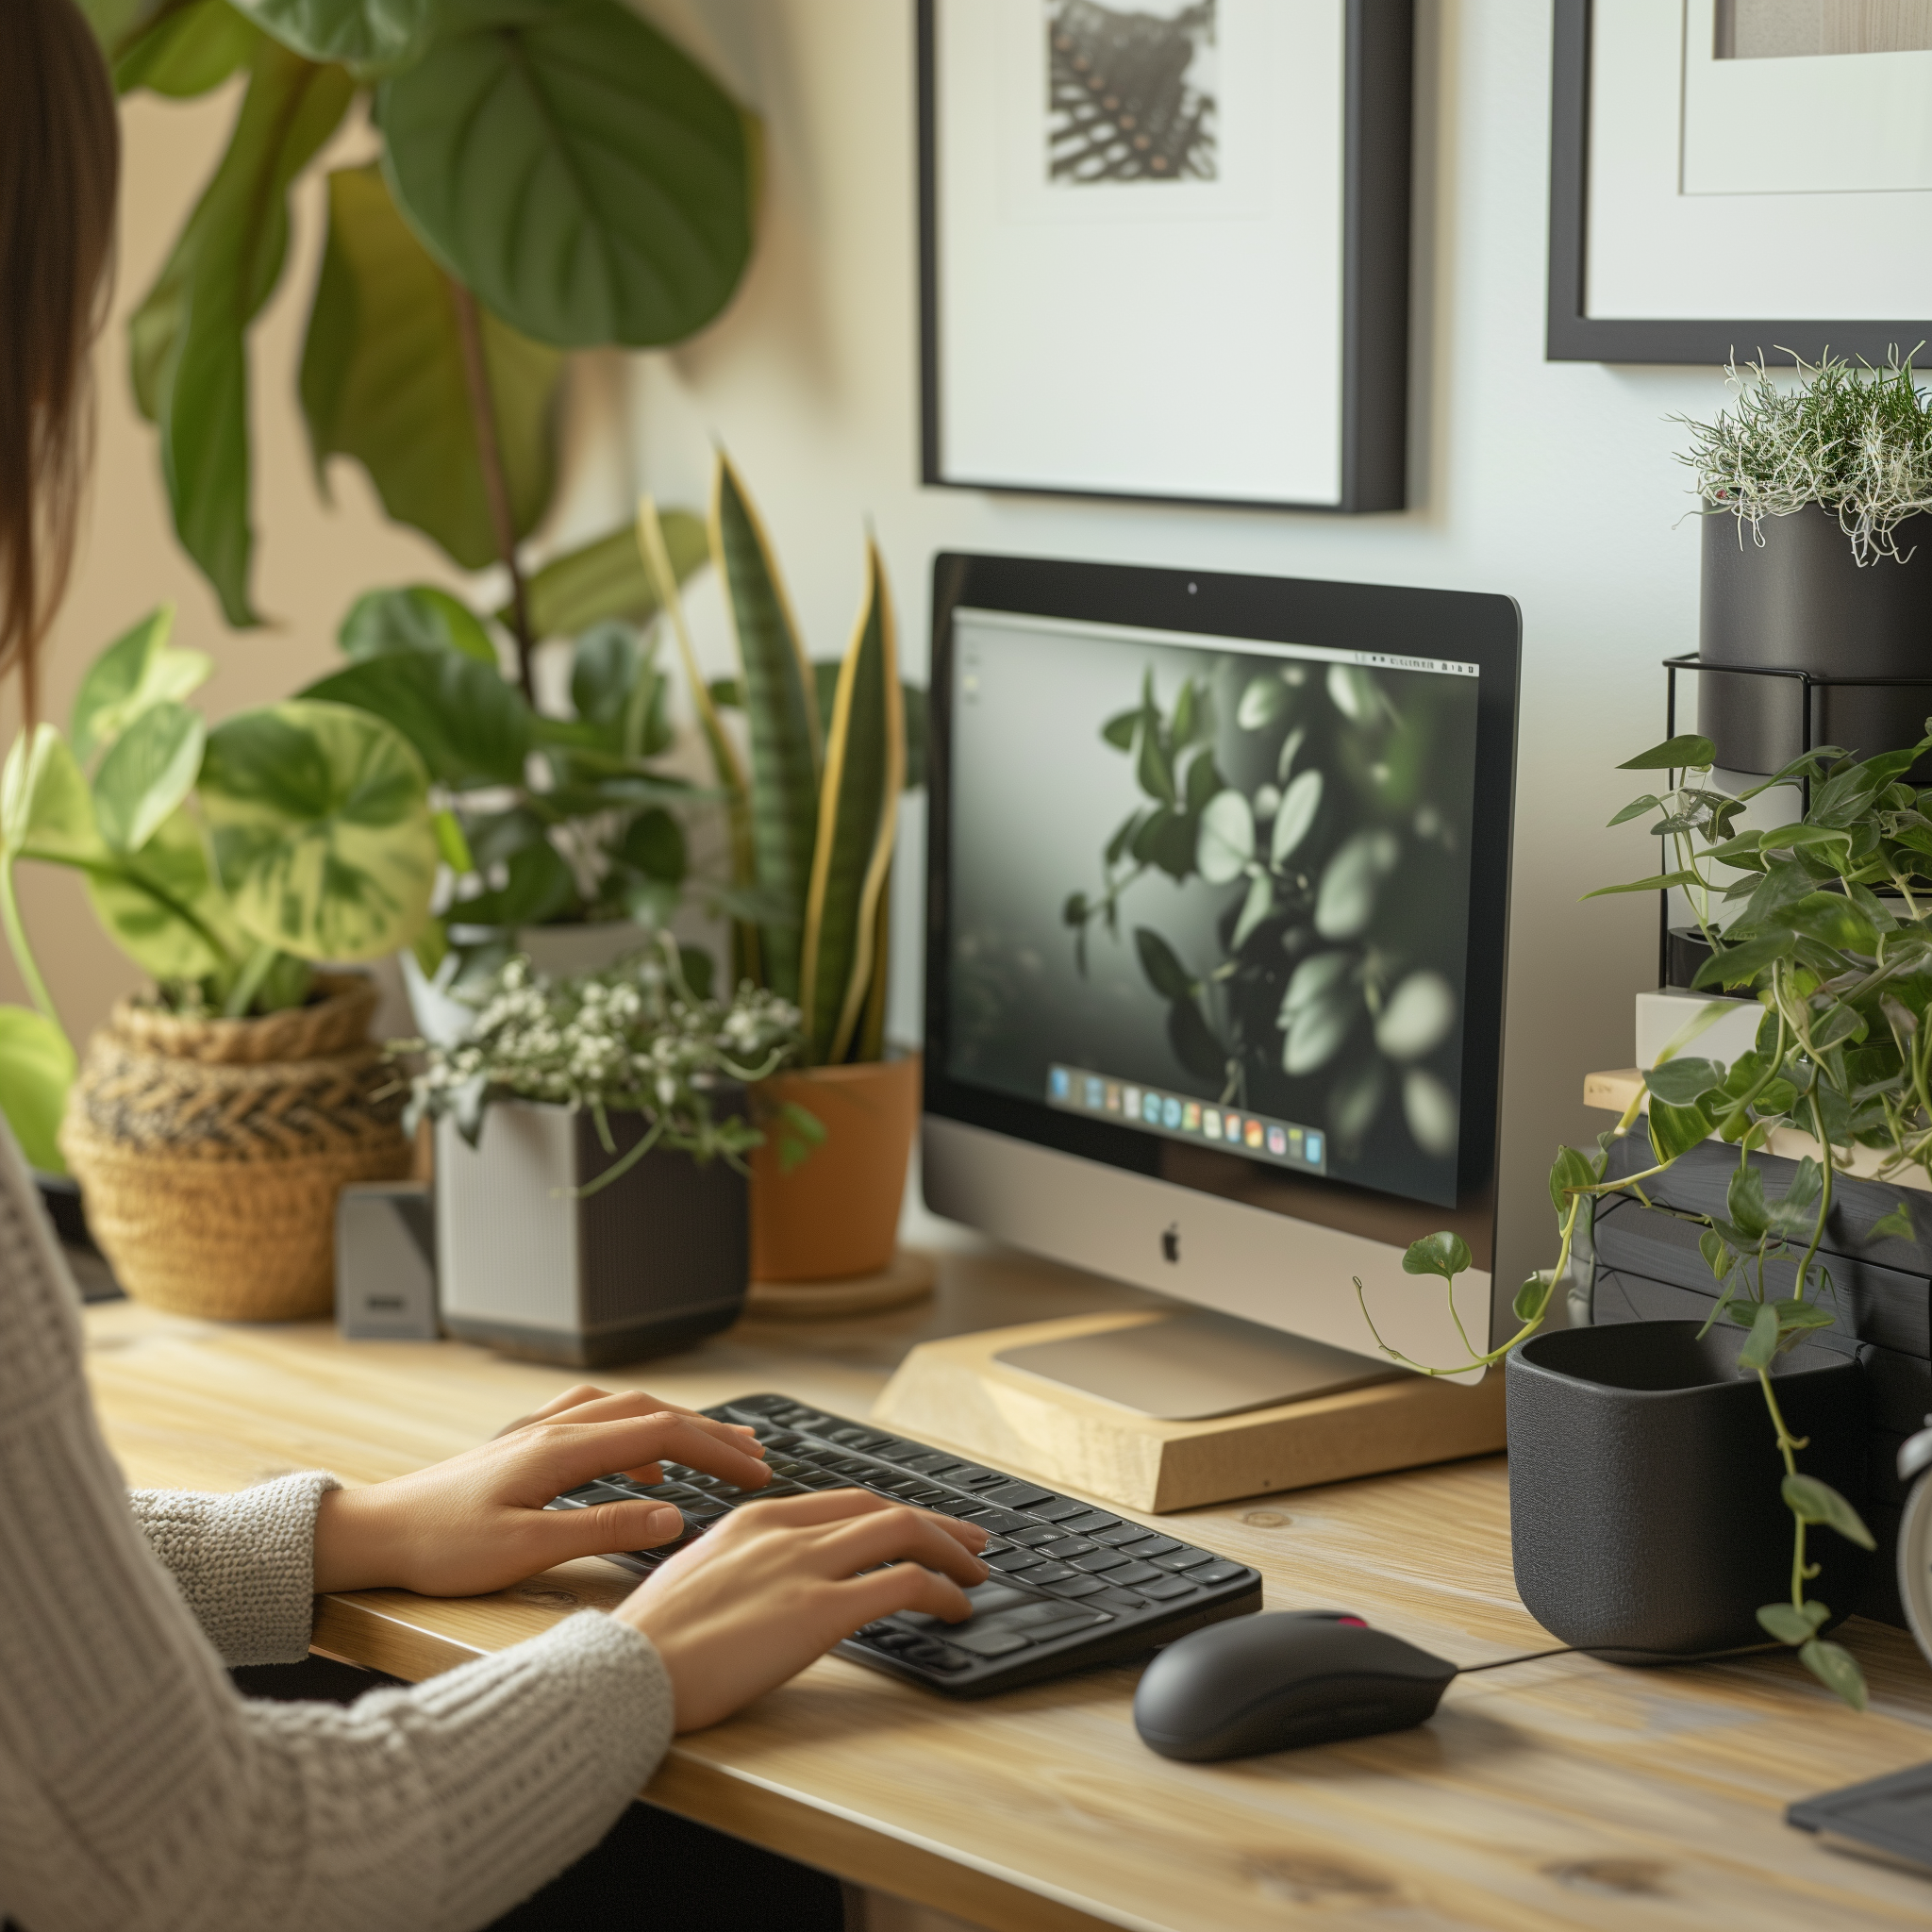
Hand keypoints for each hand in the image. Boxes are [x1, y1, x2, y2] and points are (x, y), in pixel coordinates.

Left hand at [312, 1384, 768, 1596]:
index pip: (662, 1433)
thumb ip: (603, 1529)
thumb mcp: (525, 1550)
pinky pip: (595, 1419)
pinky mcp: (523, 1446)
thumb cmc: (439, 1547)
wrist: (373, 1532)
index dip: (717, 1449)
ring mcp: (538, 1432)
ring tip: (715, 1446)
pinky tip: (642, 1458)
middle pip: (653, 1412)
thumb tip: (672, 1516)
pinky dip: (635, 1428)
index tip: (758, 1470)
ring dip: (678, 1424)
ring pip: (626, 1410)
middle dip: (711, 1432)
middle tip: (757, 1456)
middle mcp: (554, 1428)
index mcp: (561, 1449)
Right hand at [616, 1489, 991, 1730]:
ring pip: (902, 1532)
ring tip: (974, 1576)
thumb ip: (743, 1569)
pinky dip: (941, 1591)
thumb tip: (773, 1587)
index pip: (842, 1501)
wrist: (623, 1673)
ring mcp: (802, 1566)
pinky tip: (954, 1610)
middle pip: (880, 1507)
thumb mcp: (699, 1580)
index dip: (890, 1512)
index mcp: (752, 1520)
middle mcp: (783, 1531)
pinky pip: (902, 1584)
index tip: (919, 1527)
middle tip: (970, 1543)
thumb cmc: (649, 1646)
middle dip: (935, 1524)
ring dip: (949, 1552)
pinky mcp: (818, 1610)